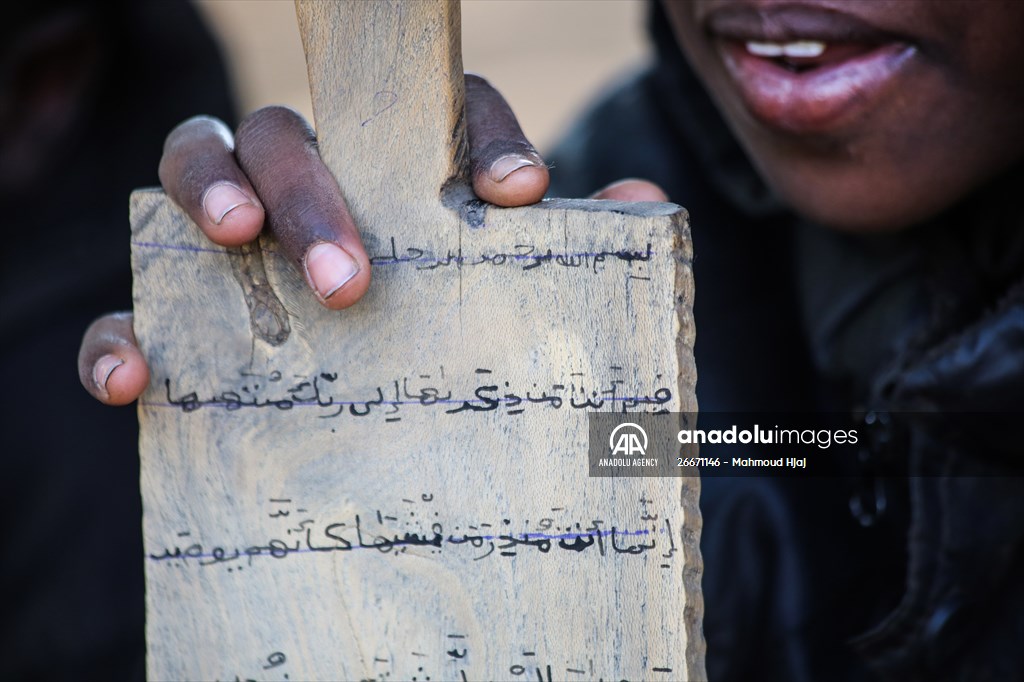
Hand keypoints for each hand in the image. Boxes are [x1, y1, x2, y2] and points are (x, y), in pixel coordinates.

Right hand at [78, 75, 665, 404]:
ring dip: (210, 191)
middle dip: (318, 190)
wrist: (394, 412)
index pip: (437, 115)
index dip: (478, 137)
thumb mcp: (514, 298)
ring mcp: (234, 234)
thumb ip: (568, 252)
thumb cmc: (457, 330)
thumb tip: (640, 203)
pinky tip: (134, 377)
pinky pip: (126, 304)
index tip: (516, 195)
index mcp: (405, 166)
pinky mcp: (175, 313)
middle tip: (351, 277)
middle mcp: (313, 177)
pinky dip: (116, 332)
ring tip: (237, 240)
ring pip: (196, 162)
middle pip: (292, 131)